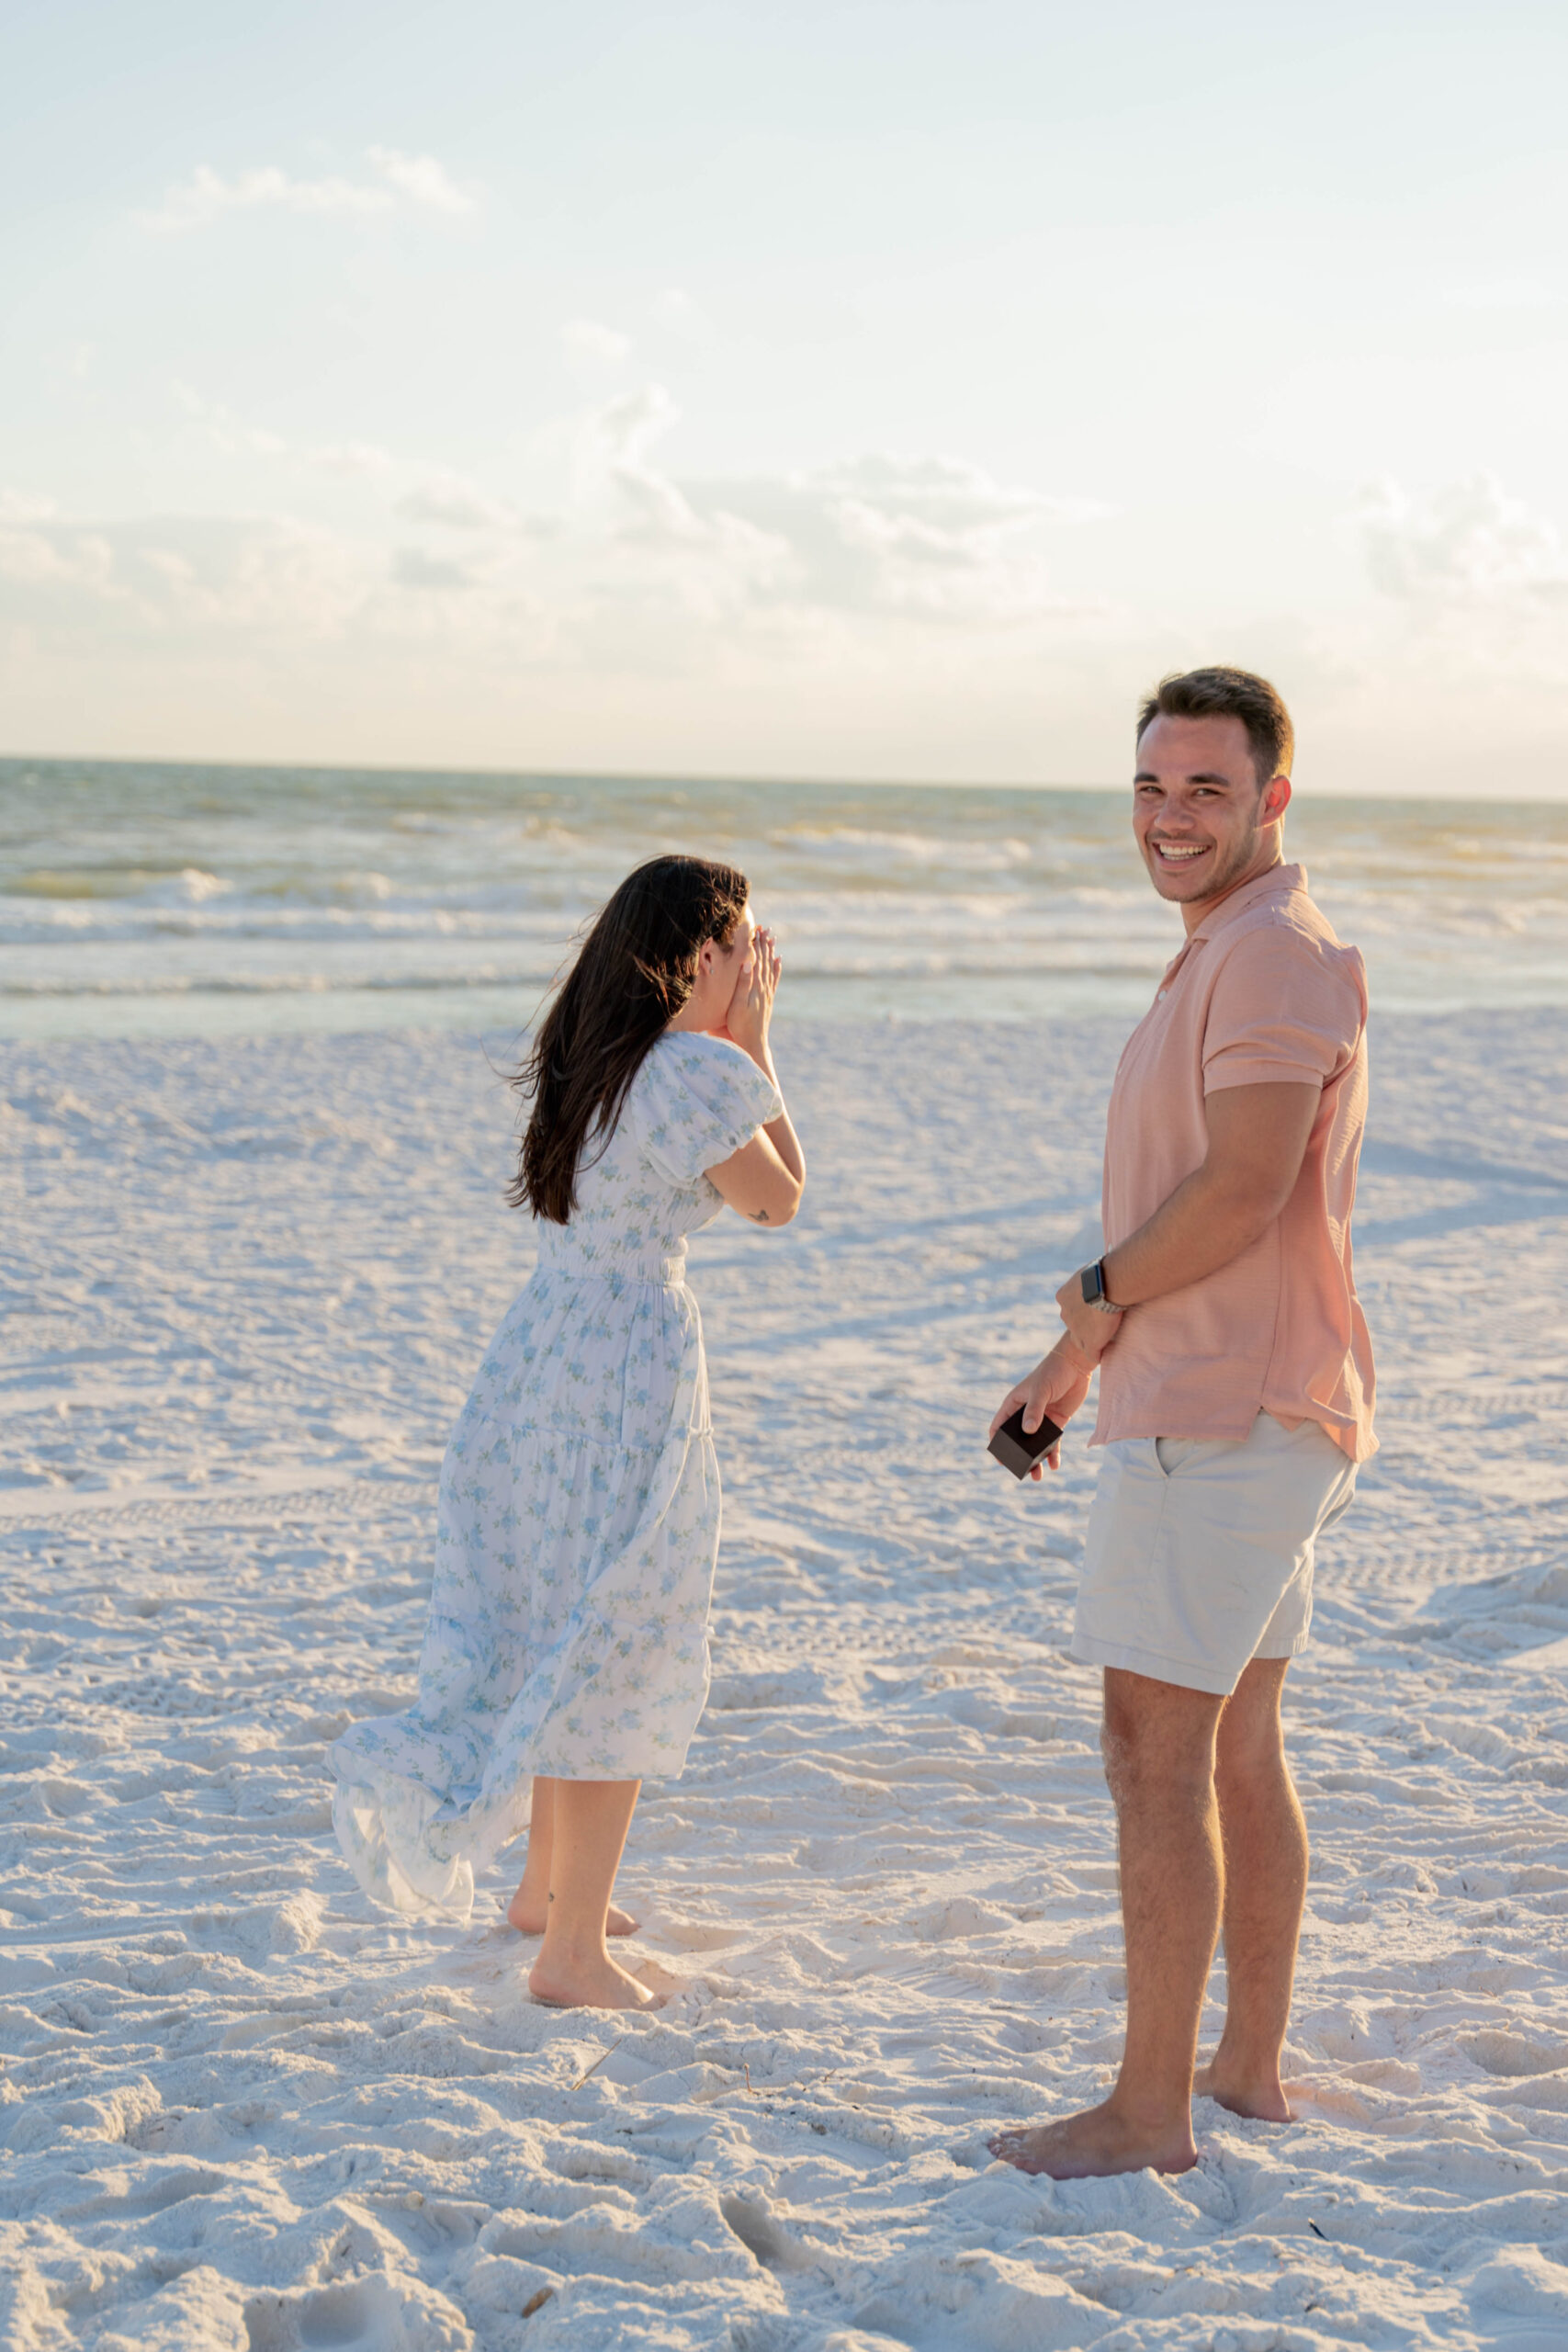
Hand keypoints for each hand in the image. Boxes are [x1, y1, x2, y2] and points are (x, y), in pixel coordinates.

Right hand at [722, 926, 779, 1064]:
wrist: (753, 1044)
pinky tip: (779, 960)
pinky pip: (774, 979)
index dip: (756, 944)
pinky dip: (777, 968)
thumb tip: (747, 963)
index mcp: (755, 986)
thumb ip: (743, 984)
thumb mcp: (737, 1005)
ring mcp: (767, 994)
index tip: (755, 929)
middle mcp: (764, 988)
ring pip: (770, 967)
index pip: (756, 960)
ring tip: (771, 939)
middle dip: (764, 944)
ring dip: (770, 952)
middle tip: (764, 928)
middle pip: (765, 961)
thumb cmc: (741, 1026)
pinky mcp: (768, 1000)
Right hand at [989, 1339, 1092, 1481]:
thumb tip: (1028, 1432)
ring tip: (1038, 1476)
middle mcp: (1025, 1413)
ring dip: (1036, 1460)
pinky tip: (1054, 1465)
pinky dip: (1053, 1454)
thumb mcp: (1041, 1390)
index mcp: (1014, 1404)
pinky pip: (1052, 1442)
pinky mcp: (1057, 1421)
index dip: (997, 1444)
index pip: (1000, 1427)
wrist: (1077, 1363)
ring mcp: (1041, 1418)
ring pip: (1035, 1445)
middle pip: (1018, 1440)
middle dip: (1019, 1457)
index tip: (1000, 1459)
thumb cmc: (1053, 1371)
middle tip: (1022, 1472)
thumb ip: (1034, 1411)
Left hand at [1055, 1270, 1121, 1362]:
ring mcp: (1076, 1330)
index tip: (1095, 1308)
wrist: (1108, 1283)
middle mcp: (1065, 1314)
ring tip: (1103, 1341)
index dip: (1083, 1310)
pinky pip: (1092, 1355)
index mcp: (1063, 1296)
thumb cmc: (1104, 1271)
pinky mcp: (1090, 1342)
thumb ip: (1090, 1278)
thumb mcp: (1090, 1270)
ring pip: (1080, 1341)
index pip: (1071, 1308)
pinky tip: (1105, 1352)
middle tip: (1100, 1323)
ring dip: (1091, 1341)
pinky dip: (1098, 1354)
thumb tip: (1100, 1272)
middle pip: (1073, 1324)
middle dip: (1084, 1325)